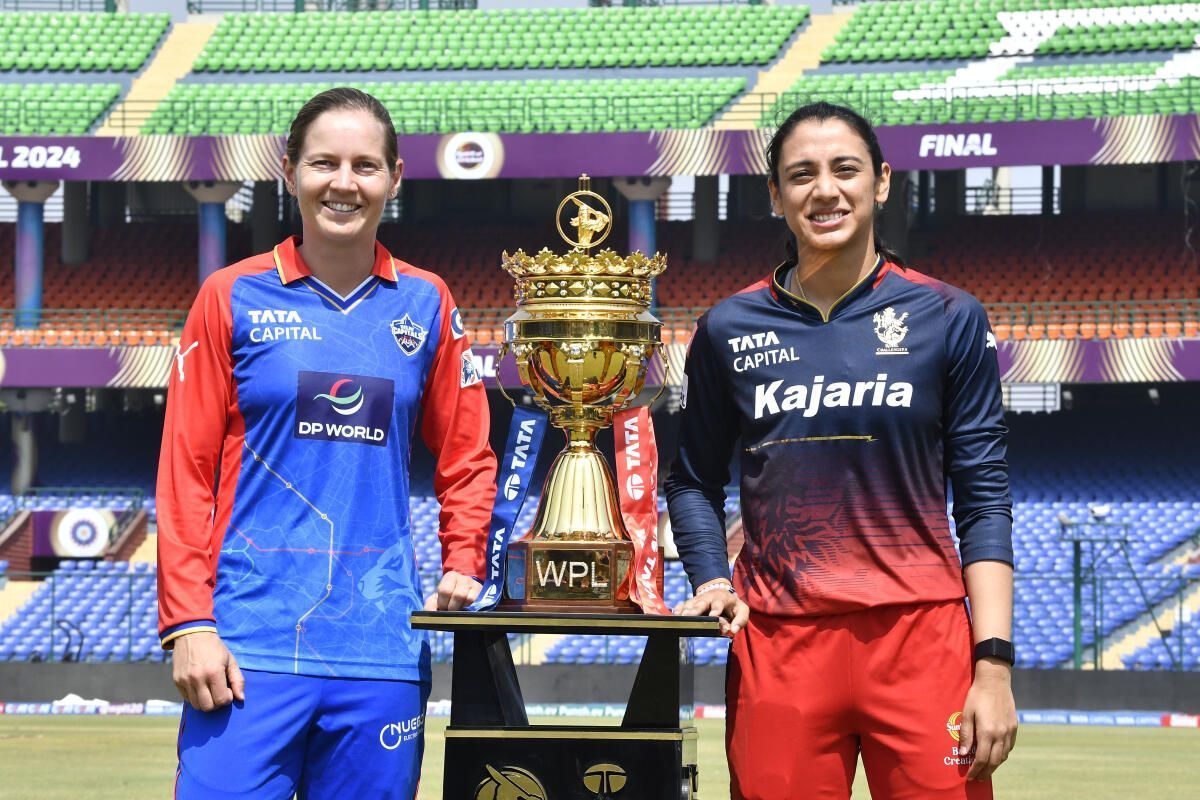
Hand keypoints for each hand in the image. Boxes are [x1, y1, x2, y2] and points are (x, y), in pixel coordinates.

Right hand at [171, 631, 244, 711]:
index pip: (222, 700)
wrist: (192, 634)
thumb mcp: (230, 660)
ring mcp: (185, 681)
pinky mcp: (177, 681)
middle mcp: (198, 678)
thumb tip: (241, 698)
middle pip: (208, 707)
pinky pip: (187, 699)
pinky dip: (195, 697)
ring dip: (205, 702)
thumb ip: (238, 680)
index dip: (227, 698)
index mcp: (214, 672)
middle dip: (216, 703)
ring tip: (209, 690)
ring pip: (196, 705)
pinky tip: (200, 686)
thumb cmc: (215, 648)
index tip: (228, 690)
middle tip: (219, 692)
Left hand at [424, 570, 480, 610]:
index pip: (445, 590)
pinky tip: (466, 608)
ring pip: (468, 599)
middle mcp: (463, 578)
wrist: (464, 594)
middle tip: (450, 610)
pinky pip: (475, 602)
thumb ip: (430, 606)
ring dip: (461, 609)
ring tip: (458, 609)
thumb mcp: (436, 600)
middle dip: (452, 607)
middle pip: (458, 595)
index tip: (442, 607)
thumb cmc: (447, 598)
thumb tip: (433, 613)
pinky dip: (469, 608)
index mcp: (450, 576)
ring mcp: (474, 585)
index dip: (443, 603)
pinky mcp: (482, 593)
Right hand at [673, 583, 749, 637]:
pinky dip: (678, 609)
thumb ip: (740, 621)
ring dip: (685, 610)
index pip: (718, 603)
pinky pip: (683, 605)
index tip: (713, 615)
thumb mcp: (742, 611)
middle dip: (695, 609)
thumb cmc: (732, 606)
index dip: (715, 609)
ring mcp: (698, 599)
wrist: (720, 593)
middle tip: (689, 615)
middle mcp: (709, 598)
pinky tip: (673, 615)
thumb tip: (732, 631)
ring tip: (679, 617)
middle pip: (701, 603)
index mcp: (722, 599)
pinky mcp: (691, 602)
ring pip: (690, 604)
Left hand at [960, 658, 1017, 780]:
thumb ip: (965, 735)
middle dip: (985, 772)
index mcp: (987, 732)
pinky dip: (1002, 755)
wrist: (995, 681)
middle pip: (994, 761)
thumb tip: (963, 754)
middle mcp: (1001, 734)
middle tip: (977, 778)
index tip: (969, 776)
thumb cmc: (977, 696)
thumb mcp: (966, 713)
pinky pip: (1009, 747)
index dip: (975, 770)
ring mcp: (1009, 731)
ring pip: (1003, 756)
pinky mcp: (1014, 727)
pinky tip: (996, 755)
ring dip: (994, 765)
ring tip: (985, 770)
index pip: (982, 759)